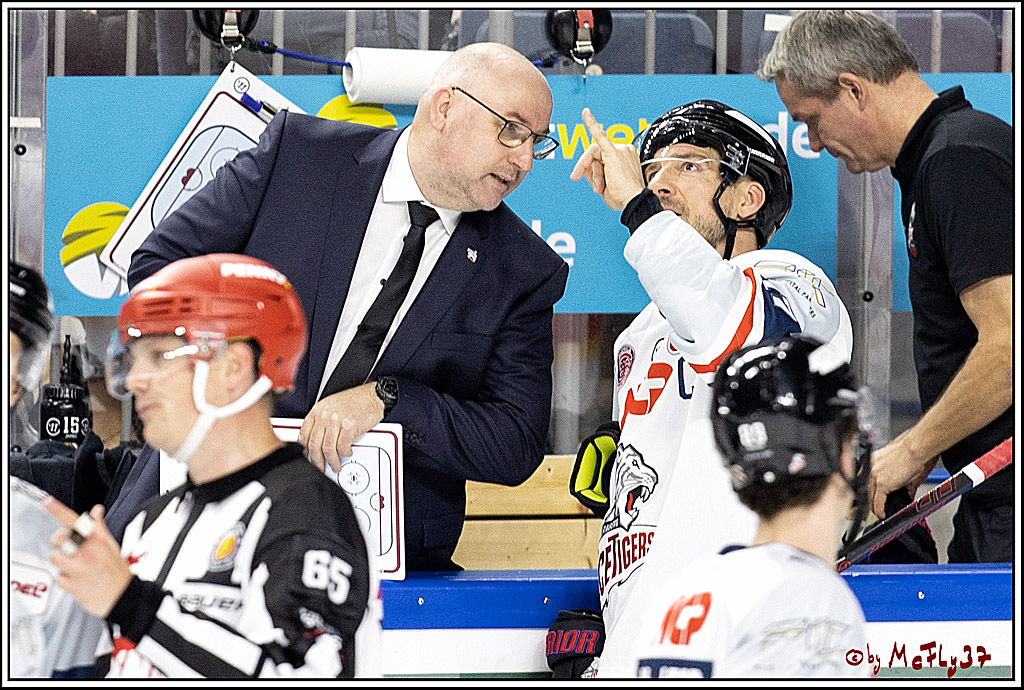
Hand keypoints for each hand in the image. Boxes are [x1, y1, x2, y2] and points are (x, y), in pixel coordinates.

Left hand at [45, 500, 131, 617]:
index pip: (75, 521)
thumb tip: (96, 510)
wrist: (123, 597)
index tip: (48, 502)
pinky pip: (58, 578)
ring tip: (72, 565)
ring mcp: (79, 569)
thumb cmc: (118, 572)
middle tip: (66, 547)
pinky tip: (75, 579)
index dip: (58, 510)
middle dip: (59, 541)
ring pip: (55, 557)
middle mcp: (87, 553)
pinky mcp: (73, 585)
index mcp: (97, 541)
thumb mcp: (112, 545)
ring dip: (61, 561)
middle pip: (60, 538)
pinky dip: (64, 579)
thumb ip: (99, 527)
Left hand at [298, 382, 383, 472]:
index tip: (308, 456)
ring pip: (328, 449)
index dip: (305, 449)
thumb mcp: (332, 406)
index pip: (304, 434)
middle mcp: (325, 415)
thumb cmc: (356, 400)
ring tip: (336, 465)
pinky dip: (344, 453)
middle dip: (317, 461)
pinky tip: (347, 452)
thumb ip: (322, 421)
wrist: (373, 396)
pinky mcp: (350, 427)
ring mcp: (337, 421)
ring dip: (332, 461)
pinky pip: (342, 447)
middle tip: (321, 467)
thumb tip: (317, 440)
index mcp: (318, 410)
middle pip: (314, 445)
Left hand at [569, 108, 645, 210]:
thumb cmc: (624, 197)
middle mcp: (624, 150)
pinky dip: (592, 124)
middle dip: (586, 168)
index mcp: (624, 157)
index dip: (591, 169)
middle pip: (595, 154)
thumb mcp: (605, 185)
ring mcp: (620, 150)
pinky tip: (586, 113)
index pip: (600, 156)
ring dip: (592, 172)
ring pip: (594, 154)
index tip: (587, 178)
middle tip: (576, 177)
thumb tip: (583, 169)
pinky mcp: (614, 153)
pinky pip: (601, 135)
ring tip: (598, 187)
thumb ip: (594, 173)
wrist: (633, 202)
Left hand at [867, 431, 933, 518]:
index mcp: (874, 461)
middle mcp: (870, 467)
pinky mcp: (882, 482)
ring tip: (878, 513)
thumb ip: (901, 481)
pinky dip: (879, 510)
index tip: (870, 499)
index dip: (869, 492)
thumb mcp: (901, 466)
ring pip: (870, 496)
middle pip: (866, 489)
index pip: (866, 480)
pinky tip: (882, 514)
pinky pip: (877, 501)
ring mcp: (874, 474)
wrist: (915, 447)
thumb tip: (907, 493)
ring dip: (874, 506)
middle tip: (874, 509)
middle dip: (869, 500)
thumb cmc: (912, 451)